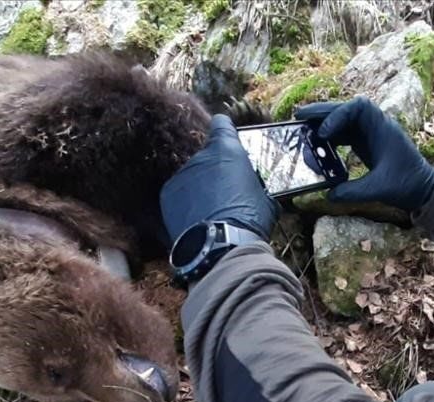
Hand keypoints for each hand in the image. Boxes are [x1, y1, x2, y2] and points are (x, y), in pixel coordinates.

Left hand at [160, 114, 279, 245]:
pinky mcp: (167, 194)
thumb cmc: (249, 220)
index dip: (224, 130)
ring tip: (210, 212)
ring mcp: (181, 174)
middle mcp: (201, 156)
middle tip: (224, 194)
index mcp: (228, 150)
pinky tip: (196, 220)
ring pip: (192, 177)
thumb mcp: (265, 199)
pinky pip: (178, 194)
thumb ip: (255, 186)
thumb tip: (256, 192)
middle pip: (207, 157)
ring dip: (199, 189)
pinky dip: (185, 204)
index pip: (221, 124)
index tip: (225, 139)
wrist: (220, 246)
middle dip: (214, 172)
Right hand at [294, 97, 433, 211]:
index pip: (358, 108)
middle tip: (298, 117)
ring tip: (301, 128)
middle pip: (346, 109)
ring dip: (323, 122)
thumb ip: (353, 192)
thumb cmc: (406, 185)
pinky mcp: (366, 143)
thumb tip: (328, 194)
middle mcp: (376, 126)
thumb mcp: (378, 190)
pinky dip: (329, 136)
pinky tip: (316, 145)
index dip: (338, 115)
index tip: (323, 134)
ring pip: (343, 120)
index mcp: (383, 129)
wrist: (422, 189)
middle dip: (322, 112)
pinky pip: (344, 133)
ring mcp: (370, 133)